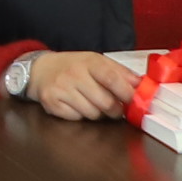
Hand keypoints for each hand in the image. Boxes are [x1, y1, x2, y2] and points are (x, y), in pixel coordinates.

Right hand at [23, 49, 138, 121]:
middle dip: (115, 110)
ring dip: (97, 113)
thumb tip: (141, 85)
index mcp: (89, 62)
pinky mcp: (52, 103)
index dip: (126, 92)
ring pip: (92, 114)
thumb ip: (120, 73)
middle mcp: (74, 74)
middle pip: (104, 102)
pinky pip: (77, 119)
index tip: (134, 101)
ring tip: (92, 103)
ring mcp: (61, 89)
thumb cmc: (73, 66)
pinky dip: (81, 116)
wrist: (40, 70)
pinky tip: (77, 106)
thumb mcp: (96, 61)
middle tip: (116, 108)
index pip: (111, 78)